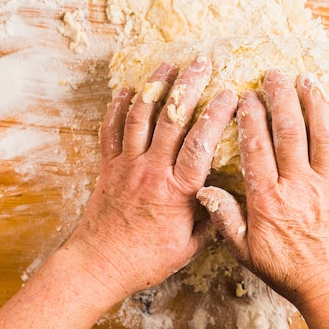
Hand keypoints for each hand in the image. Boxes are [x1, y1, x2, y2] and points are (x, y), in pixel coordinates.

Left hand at [65, 56, 236, 300]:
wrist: (98, 265)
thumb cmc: (146, 259)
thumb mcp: (189, 247)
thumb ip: (211, 221)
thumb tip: (228, 201)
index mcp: (177, 190)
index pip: (201, 143)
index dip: (216, 116)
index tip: (229, 95)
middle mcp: (152, 170)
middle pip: (172, 119)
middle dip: (188, 87)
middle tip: (201, 63)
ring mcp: (127, 165)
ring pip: (140, 116)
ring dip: (154, 88)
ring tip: (167, 65)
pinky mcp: (107, 167)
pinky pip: (110, 130)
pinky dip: (117, 107)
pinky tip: (126, 90)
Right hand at [197, 70, 328, 307]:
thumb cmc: (286, 270)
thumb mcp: (246, 251)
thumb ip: (226, 219)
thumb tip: (204, 190)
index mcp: (269, 199)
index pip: (256, 147)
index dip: (250, 117)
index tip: (246, 96)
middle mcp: (299, 184)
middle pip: (289, 130)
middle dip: (280, 98)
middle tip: (274, 75)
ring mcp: (328, 183)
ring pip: (322, 133)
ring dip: (314, 102)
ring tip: (306, 78)